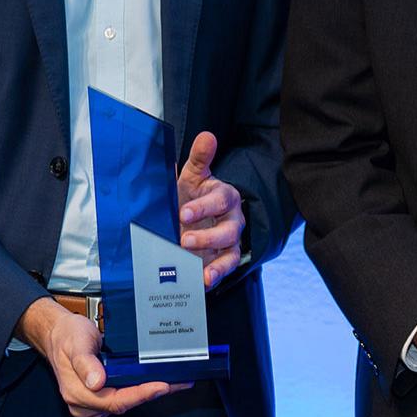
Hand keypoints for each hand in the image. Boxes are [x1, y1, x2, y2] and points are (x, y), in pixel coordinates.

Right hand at [17, 297, 186, 416]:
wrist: (57, 334)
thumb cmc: (67, 336)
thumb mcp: (76, 342)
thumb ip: (85, 362)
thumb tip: (97, 383)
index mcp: (77, 393)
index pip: (114, 401)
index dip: (140, 395)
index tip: (162, 386)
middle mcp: (84, 404)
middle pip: (123, 405)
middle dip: (150, 394)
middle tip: (178, 382)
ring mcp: (91, 404)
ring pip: (124, 404)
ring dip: (148, 394)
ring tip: (174, 381)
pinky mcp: (98, 398)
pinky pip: (121, 398)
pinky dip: (139, 391)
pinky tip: (155, 382)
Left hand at [176, 131, 244, 288]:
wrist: (191, 218)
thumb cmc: (192, 194)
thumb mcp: (192, 176)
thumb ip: (200, 158)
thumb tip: (207, 136)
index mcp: (224, 195)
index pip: (221, 199)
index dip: (204, 206)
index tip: (184, 212)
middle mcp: (232, 219)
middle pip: (229, 229)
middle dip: (207, 237)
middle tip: (184, 240)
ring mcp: (230, 241)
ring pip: (230, 250)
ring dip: (215, 261)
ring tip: (197, 268)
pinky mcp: (224, 258)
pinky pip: (226, 267)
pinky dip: (216, 275)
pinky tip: (203, 281)